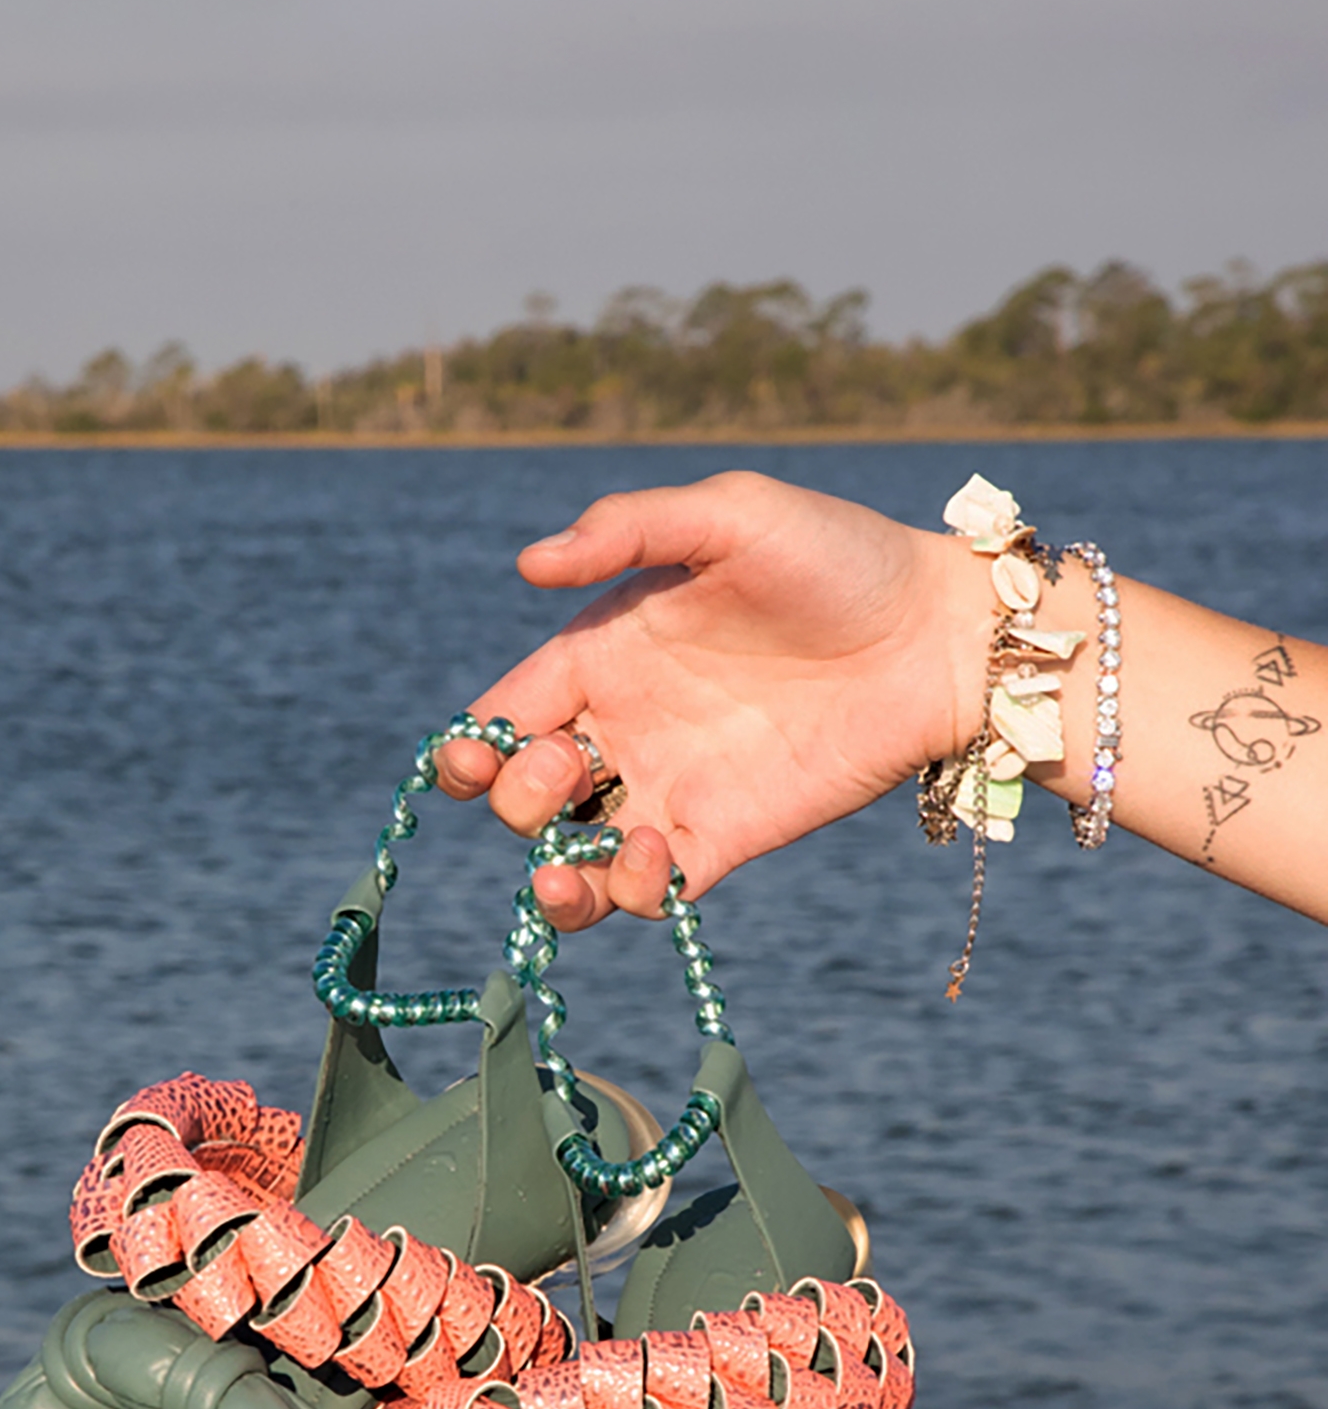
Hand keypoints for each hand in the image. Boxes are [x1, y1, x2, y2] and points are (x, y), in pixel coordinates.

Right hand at [439, 471, 990, 927]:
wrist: (938, 634)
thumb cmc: (836, 555)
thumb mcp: (731, 514)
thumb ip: (628, 528)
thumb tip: (529, 563)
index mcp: (606, 650)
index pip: (508, 711)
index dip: (471, 745)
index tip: (471, 759)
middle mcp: (626, 727)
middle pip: (527, 792)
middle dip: (516, 798)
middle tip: (561, 773)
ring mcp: (672, 789)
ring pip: (575, 857)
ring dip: (552, 879)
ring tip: (567, 872)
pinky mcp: (723, 838)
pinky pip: (649, 889)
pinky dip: (628, 894)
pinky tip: (650, 863)